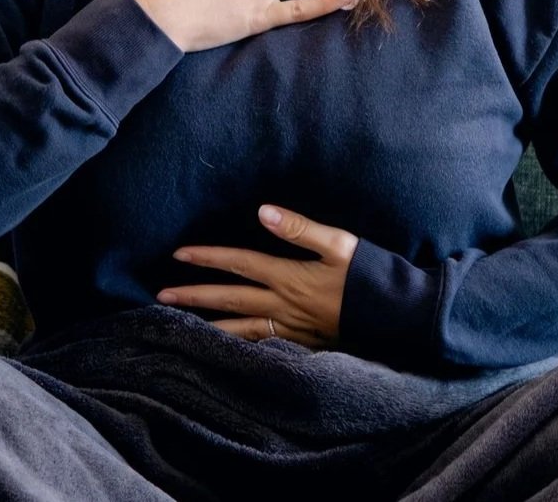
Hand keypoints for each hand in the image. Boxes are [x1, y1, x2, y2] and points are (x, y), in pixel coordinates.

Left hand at [157, 203, 358, 348]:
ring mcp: (291, 329)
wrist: (397, 318)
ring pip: (240, 328)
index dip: (208, 257)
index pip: (239, 263)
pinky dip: (237, 345)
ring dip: (207, 324)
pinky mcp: (301, 344)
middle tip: (161, 296)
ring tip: (180, 324)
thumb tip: (262, 211)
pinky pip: (260, 345)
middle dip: (194, 296)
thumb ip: (299, 228)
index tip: (178, 254)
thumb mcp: (339, 243)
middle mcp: (284, 305)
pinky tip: (223, 347)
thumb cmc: (371, 276)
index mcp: (290, 277)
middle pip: (230, 299)